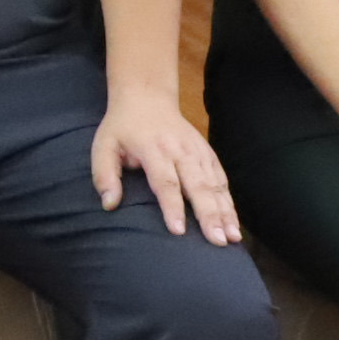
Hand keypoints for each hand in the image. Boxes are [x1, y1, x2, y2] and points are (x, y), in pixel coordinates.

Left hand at [91, 96, 241, 243]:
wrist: (147, 98)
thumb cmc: (122, 128)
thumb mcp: (104, 145)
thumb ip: (104, 175)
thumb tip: (109, 204)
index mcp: (154, 149)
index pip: (165, 182)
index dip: (172, 207)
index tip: (178, 231)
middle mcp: (181, 151)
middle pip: (198, 186)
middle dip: (209, 215)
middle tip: (217, 241)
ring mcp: (198, 152)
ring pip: (215, 185)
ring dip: (225, 212)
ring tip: (232, 238)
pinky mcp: (208, 154)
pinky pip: (222, 180)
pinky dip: (229, 202)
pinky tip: (234, 224)